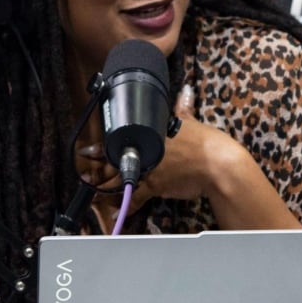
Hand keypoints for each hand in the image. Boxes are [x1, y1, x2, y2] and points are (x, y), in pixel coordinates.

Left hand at [76, 85, 301, 229]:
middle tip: (84, 173)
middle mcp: (145, 152)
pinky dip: (126, 206)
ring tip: (92, 191)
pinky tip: (117, 210)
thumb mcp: (190, 120)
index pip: (118, 140)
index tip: (86, 151)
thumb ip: (183, 107)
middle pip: (114, 161)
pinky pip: (136, 198)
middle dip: (97, 168)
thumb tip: (185, 91)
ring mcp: (148, 171)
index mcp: (149, 134)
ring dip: (105, 187)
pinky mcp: (156, 187)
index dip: (100, 148)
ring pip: (121, 180)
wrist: (217, 165)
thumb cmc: (205, 142)